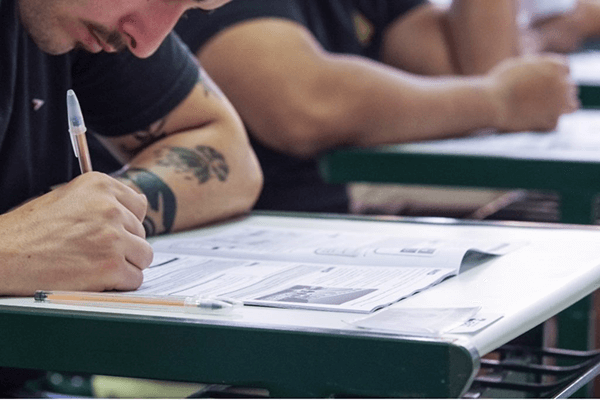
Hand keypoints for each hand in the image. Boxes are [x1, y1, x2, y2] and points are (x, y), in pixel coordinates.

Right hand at [0, 172, 152, 295]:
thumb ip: (106, 200)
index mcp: (100, 185)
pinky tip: (95, 278)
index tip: (107, 231)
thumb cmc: (30, 230)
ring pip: (143, 256)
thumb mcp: (69, 198)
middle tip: (92, 251)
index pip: (139, 206)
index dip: (125, 223)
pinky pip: (135, 279)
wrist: (3, 255)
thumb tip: (143, 201)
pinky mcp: (111, 266)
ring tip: (95, 265)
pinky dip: (119, 284)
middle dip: (123, 245)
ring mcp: (113, 237)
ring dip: (125, 264)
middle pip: (141, 233)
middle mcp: (111, 208)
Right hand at [486, 54, 579, 131]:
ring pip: (571, 106)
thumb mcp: (519, 65)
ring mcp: (560, 103)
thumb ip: (536, 67)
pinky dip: (545, 123)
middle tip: (539, 98)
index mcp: (555, 65)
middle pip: (569, 87)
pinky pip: (554, 123)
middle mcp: (563, 83)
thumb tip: (543, 72)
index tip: (543, 83)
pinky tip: (531, 122)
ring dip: (559, 107)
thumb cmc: (499, 83)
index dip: (554, 76)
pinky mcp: (552, 121)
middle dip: (557, 92)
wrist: (491, 102)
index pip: (565, 70)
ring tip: (542, 111)